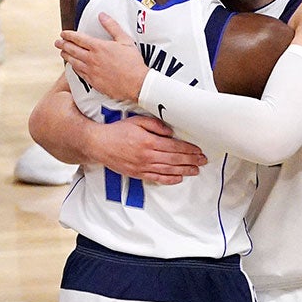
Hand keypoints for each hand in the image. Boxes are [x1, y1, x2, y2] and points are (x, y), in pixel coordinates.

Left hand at [57, 13, 147, 103]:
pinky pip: (79, 73)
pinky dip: (73, 68)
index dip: (69, 35)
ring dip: (66, 56)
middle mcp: (92, 59)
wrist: (136, 84)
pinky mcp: (93, 82)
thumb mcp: (125, 40)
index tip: (63, 33)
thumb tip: (102, 16)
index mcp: (98, 47)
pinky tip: (72, 66)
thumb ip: (112, 26)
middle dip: (63, 44)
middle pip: (72, 50)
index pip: (79, 38)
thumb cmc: (133, 63)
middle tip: (57, 42)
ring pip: (74, 62)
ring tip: (62, 52)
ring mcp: (91, 71)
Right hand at [90, 115, 205, 184]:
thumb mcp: (137, 121)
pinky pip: (157, 178)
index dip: (189, 149)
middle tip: (202, 161)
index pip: (174, 147)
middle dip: (191, 160)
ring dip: (184, 171)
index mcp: (149, 141)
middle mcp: (147, 156)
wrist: (99, 144)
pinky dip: (169, 179)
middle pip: (174, 160)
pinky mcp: (138, 174)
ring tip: (195, 170)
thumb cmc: (117, 131)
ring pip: (168, 170)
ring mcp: (143, 167)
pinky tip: (178, 178)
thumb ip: (155, 125)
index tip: (198, 150)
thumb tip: (170, 132)